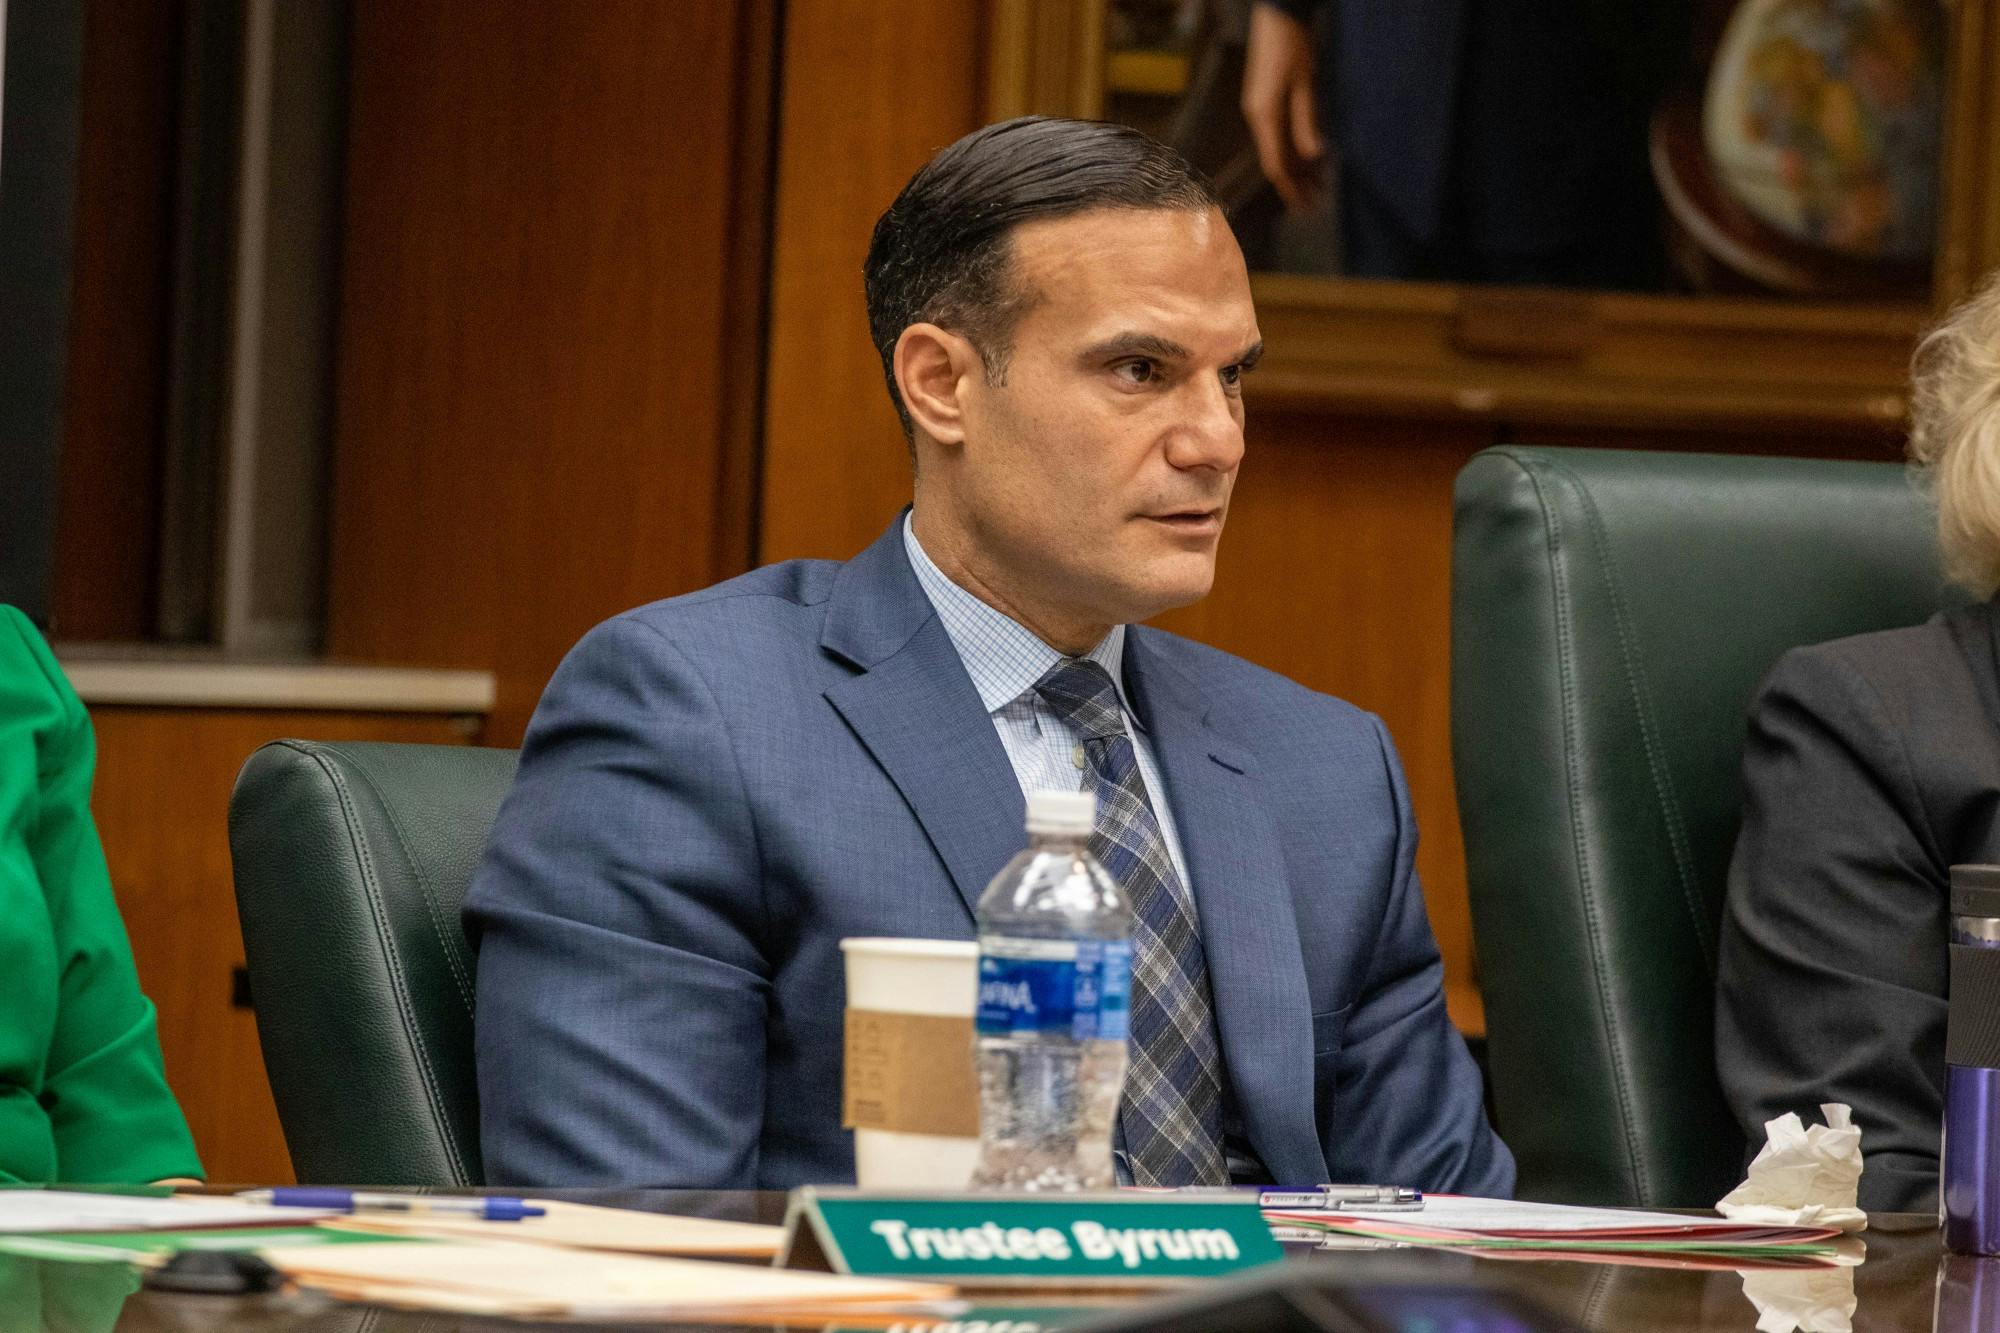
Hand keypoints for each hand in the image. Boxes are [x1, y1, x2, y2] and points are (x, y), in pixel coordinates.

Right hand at [1240, 4, 1325, 212]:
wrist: (1277, 13)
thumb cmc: (1292, 43)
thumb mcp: (1305, 83)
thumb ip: (1306, 121)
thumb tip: (1313, 156)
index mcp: (1264, 115)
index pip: (1275, 164)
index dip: (1291, 189)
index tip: (1305, 207)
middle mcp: (1257, 116)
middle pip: (1275, 160)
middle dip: (1296, 183)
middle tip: (1316, 203)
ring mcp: (1259, 108)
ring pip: (1276, 148)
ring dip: (1296, 167)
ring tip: (1318, 183)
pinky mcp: (1264, 100)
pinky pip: (1277, 133)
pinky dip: (1292, 148)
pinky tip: (1308, 156)